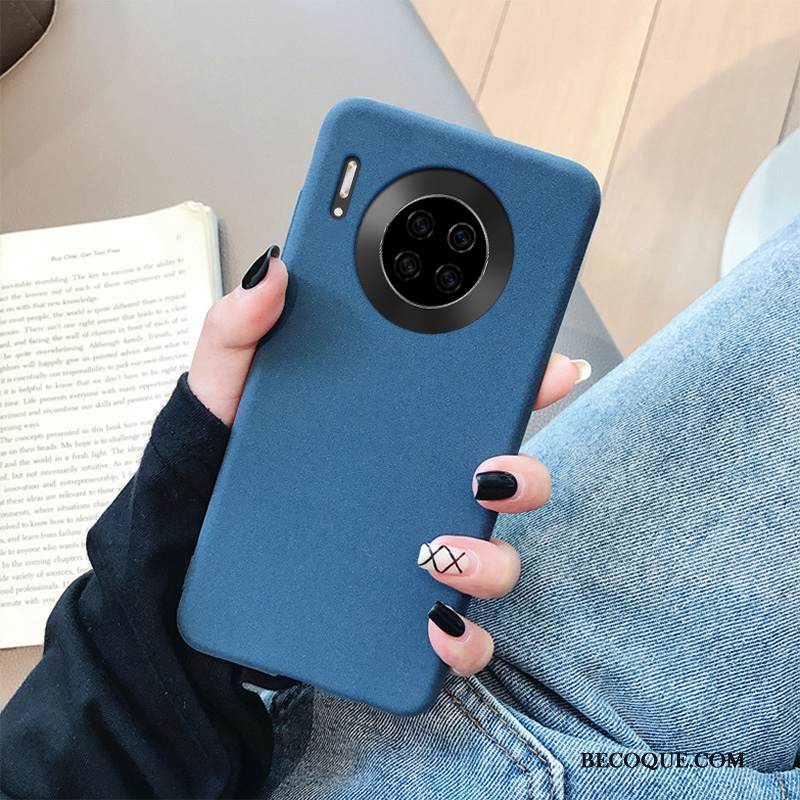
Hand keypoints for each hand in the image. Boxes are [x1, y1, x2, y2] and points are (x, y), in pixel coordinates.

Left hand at [188, 249, 590, 676]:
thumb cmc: (218, 456)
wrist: (184, 541)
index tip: (551, 366)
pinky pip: (454, 634)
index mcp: (396, 425)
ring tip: (436, 548)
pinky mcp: (395, 610)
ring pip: (493, 558)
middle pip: (505, 478)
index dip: (527, 381)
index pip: (477, 400)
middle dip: (523, 474)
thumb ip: (241, 326)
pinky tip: (429, 623)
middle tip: (486, 468)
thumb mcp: (225, 384)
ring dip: (488, 559)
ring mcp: (414, 548)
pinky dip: (459, 638)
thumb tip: (276, 274)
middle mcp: (418, 486)